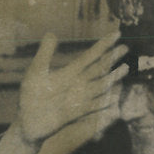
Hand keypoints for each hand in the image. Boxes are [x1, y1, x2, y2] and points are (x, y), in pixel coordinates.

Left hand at [16, 31, 128, 145]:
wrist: (28, 121)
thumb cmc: (31, 95)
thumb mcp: (36, 72)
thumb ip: (45, 54)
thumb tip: (51, 33)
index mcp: (69, 73)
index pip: (90, 56)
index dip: (103, 45)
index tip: (117, 33)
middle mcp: (78, 84)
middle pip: (99, 68)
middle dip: (111, 58)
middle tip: (125, 47)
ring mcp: (79, 98)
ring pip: (100, 85)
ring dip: (112, 77)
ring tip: (125, 67)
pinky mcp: (76, 112)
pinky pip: (93, 107)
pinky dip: (103, 102)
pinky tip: (113, 98)